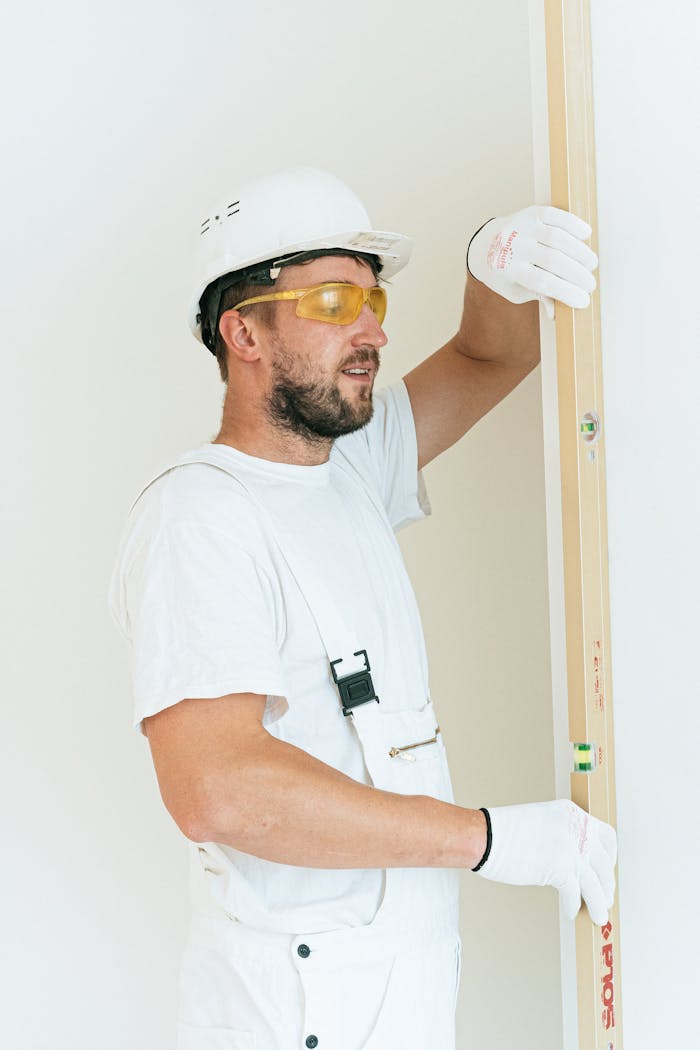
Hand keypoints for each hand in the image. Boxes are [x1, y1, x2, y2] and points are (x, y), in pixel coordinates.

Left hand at [466, 205, 597, 319]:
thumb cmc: (506, 274)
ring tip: (592, 264)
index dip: (566, 292)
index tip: (584, 301)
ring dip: (580, 252)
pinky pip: (556, 215)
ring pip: (558, 238)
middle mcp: (514, 247)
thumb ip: (537, 296)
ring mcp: (522, 227)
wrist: (484, 245)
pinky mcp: (531, 213)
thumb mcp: (516, 290)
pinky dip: (574, 224)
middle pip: (553, 260)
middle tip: (591, 285)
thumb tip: (556, 313)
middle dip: (577, 274)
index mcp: (509, 270)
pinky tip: (586, 234)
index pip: (543, 283)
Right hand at [474, 799, 616, 924]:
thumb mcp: (542, 822)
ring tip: (599, 915)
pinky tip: (570, 911)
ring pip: (596, 884)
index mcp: (572, 814)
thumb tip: (576, 861)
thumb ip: (563, 836)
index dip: (610, 856)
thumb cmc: (504, 831)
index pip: (607, 836)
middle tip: (606, 897)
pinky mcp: (562, 870)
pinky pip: (576, 895)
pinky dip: (573, 906)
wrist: (486, 836)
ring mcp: (571, 850)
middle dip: (606, 884)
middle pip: (604, 863)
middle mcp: (577, 829)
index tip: (607, 868)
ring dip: (599, 903)